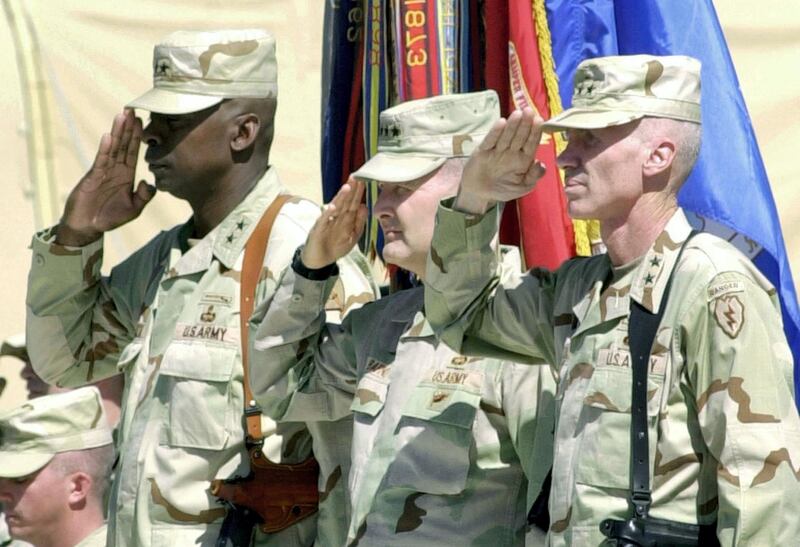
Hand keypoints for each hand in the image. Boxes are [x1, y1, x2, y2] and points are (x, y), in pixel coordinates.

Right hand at [56, 109, 154, 245]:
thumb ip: (144, 197)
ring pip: (113, 148)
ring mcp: (104, 171)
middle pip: (124, 145)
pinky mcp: (93, 176)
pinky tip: (109, 136)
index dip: (138, 137)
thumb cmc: (110, 217)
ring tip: (122, 115)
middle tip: (134, 109)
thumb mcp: (134, 209)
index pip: (134, 152)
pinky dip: (105, 149)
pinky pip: (101, 160)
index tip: (144, 121)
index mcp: (127, 175)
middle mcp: (116, 169)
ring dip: (118, 132)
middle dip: (129, 128)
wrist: (88, 226)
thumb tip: (150, 182)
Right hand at [301, 178, 367, 268]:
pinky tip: (332, 207)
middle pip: (344, 202)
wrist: (319, 260)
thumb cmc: (335, 246)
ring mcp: (326, 222)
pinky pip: (323, 221)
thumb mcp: (352, 236)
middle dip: (350, 190)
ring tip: (347, 187)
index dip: (358, 193)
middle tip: (355, 177)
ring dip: (340, 198)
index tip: (363, 180)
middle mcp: (335, 217)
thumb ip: (359, 222)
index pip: (353, 203)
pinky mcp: (318, 230)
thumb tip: (365, 206)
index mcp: (344, 218)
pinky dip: (327, 214)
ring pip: (335, 208)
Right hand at [453, 107, 545, 213]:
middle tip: (529, 112)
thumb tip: (540, 164)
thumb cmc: (503, 189)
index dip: (535, 132)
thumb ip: (533, 177)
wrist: (479, 194)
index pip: (531, 143)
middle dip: (525, 124)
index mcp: (523, 159)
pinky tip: (501, 123)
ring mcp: (497, 150)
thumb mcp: (522, 187)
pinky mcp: (483, 150)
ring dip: (512, 125)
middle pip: (519, 136)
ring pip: (506, 136)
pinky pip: (490, 141)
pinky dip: (495, 132)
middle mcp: (511, 151)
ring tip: (518, 114)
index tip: (539, 121)